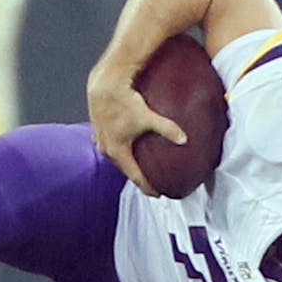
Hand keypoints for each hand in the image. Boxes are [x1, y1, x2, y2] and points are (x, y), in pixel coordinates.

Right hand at [85, 59, 184, 196]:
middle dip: (137, 176)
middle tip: (150, 182)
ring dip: (126, 162)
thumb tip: (184, 139)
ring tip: (137, 164)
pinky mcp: (97, 130)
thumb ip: (167, 129)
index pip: (135, 176)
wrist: (104, 86)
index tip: (157, 194)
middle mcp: (107, 150)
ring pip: (115, 157)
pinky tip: (124, 144)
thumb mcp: (147, 117)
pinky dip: (117, 148)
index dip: (147, 187)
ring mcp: (100, 140)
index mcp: (118, 151)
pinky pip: (108, 145)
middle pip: (124, 169)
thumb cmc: (124, 102)